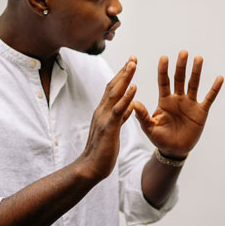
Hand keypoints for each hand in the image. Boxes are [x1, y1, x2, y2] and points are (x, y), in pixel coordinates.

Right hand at [75, 57, 137, 181]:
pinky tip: (134, 88)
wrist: (90, 167)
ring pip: (114, 93)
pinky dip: (126, 97)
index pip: (112, 89)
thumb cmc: (102, 151)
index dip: (121, 76)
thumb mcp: (113, 130)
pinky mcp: (108, 127)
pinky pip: (118, 109)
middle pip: (113, 86)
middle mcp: (101, 111)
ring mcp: (104, 118)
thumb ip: (120, 117)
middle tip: (133, 57)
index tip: (130, 64)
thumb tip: (129, 106)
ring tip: (133, 64)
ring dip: (125, 78)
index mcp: (103, 112)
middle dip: (124, 71)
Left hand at [133, 50, 223, 158]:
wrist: (174, 150)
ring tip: (198, 58)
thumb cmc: (160, 138)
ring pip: (194, 84)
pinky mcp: (201, 111)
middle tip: (183, 52)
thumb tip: (133, 103)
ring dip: (196, 72)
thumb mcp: (149, 128)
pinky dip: (214, 89)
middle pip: (180, 79)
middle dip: (181, 66)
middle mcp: (178, 98)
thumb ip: (142, 116)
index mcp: (165, 100)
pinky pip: (209, 98)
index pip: (164, 82)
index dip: (164, 70)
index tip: (164, 58)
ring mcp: (190, 104)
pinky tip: (219, 78)